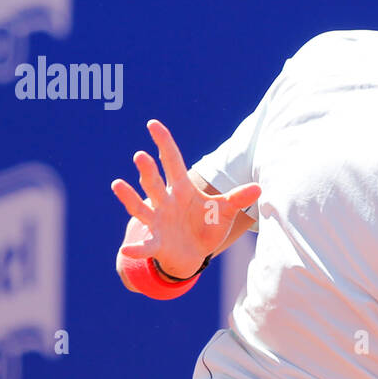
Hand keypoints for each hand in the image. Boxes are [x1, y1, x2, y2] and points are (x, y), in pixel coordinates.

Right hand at [110, 119, 260, 277]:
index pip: (172, 161)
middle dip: (148, 170)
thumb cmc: (206, 226)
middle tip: (140, 155)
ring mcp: (157, 222)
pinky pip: (145, 246)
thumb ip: (238, 198)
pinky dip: (135, 248)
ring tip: (117, 184)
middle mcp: (165, 202)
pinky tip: (125, 249)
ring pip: (142, 207)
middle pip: (155, 182)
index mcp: (182, 189)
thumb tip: (260, 187)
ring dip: (129, 197)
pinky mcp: (156, 244)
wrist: (194, 254)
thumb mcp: (225, 211)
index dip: (164, 143)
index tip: (152, 124)